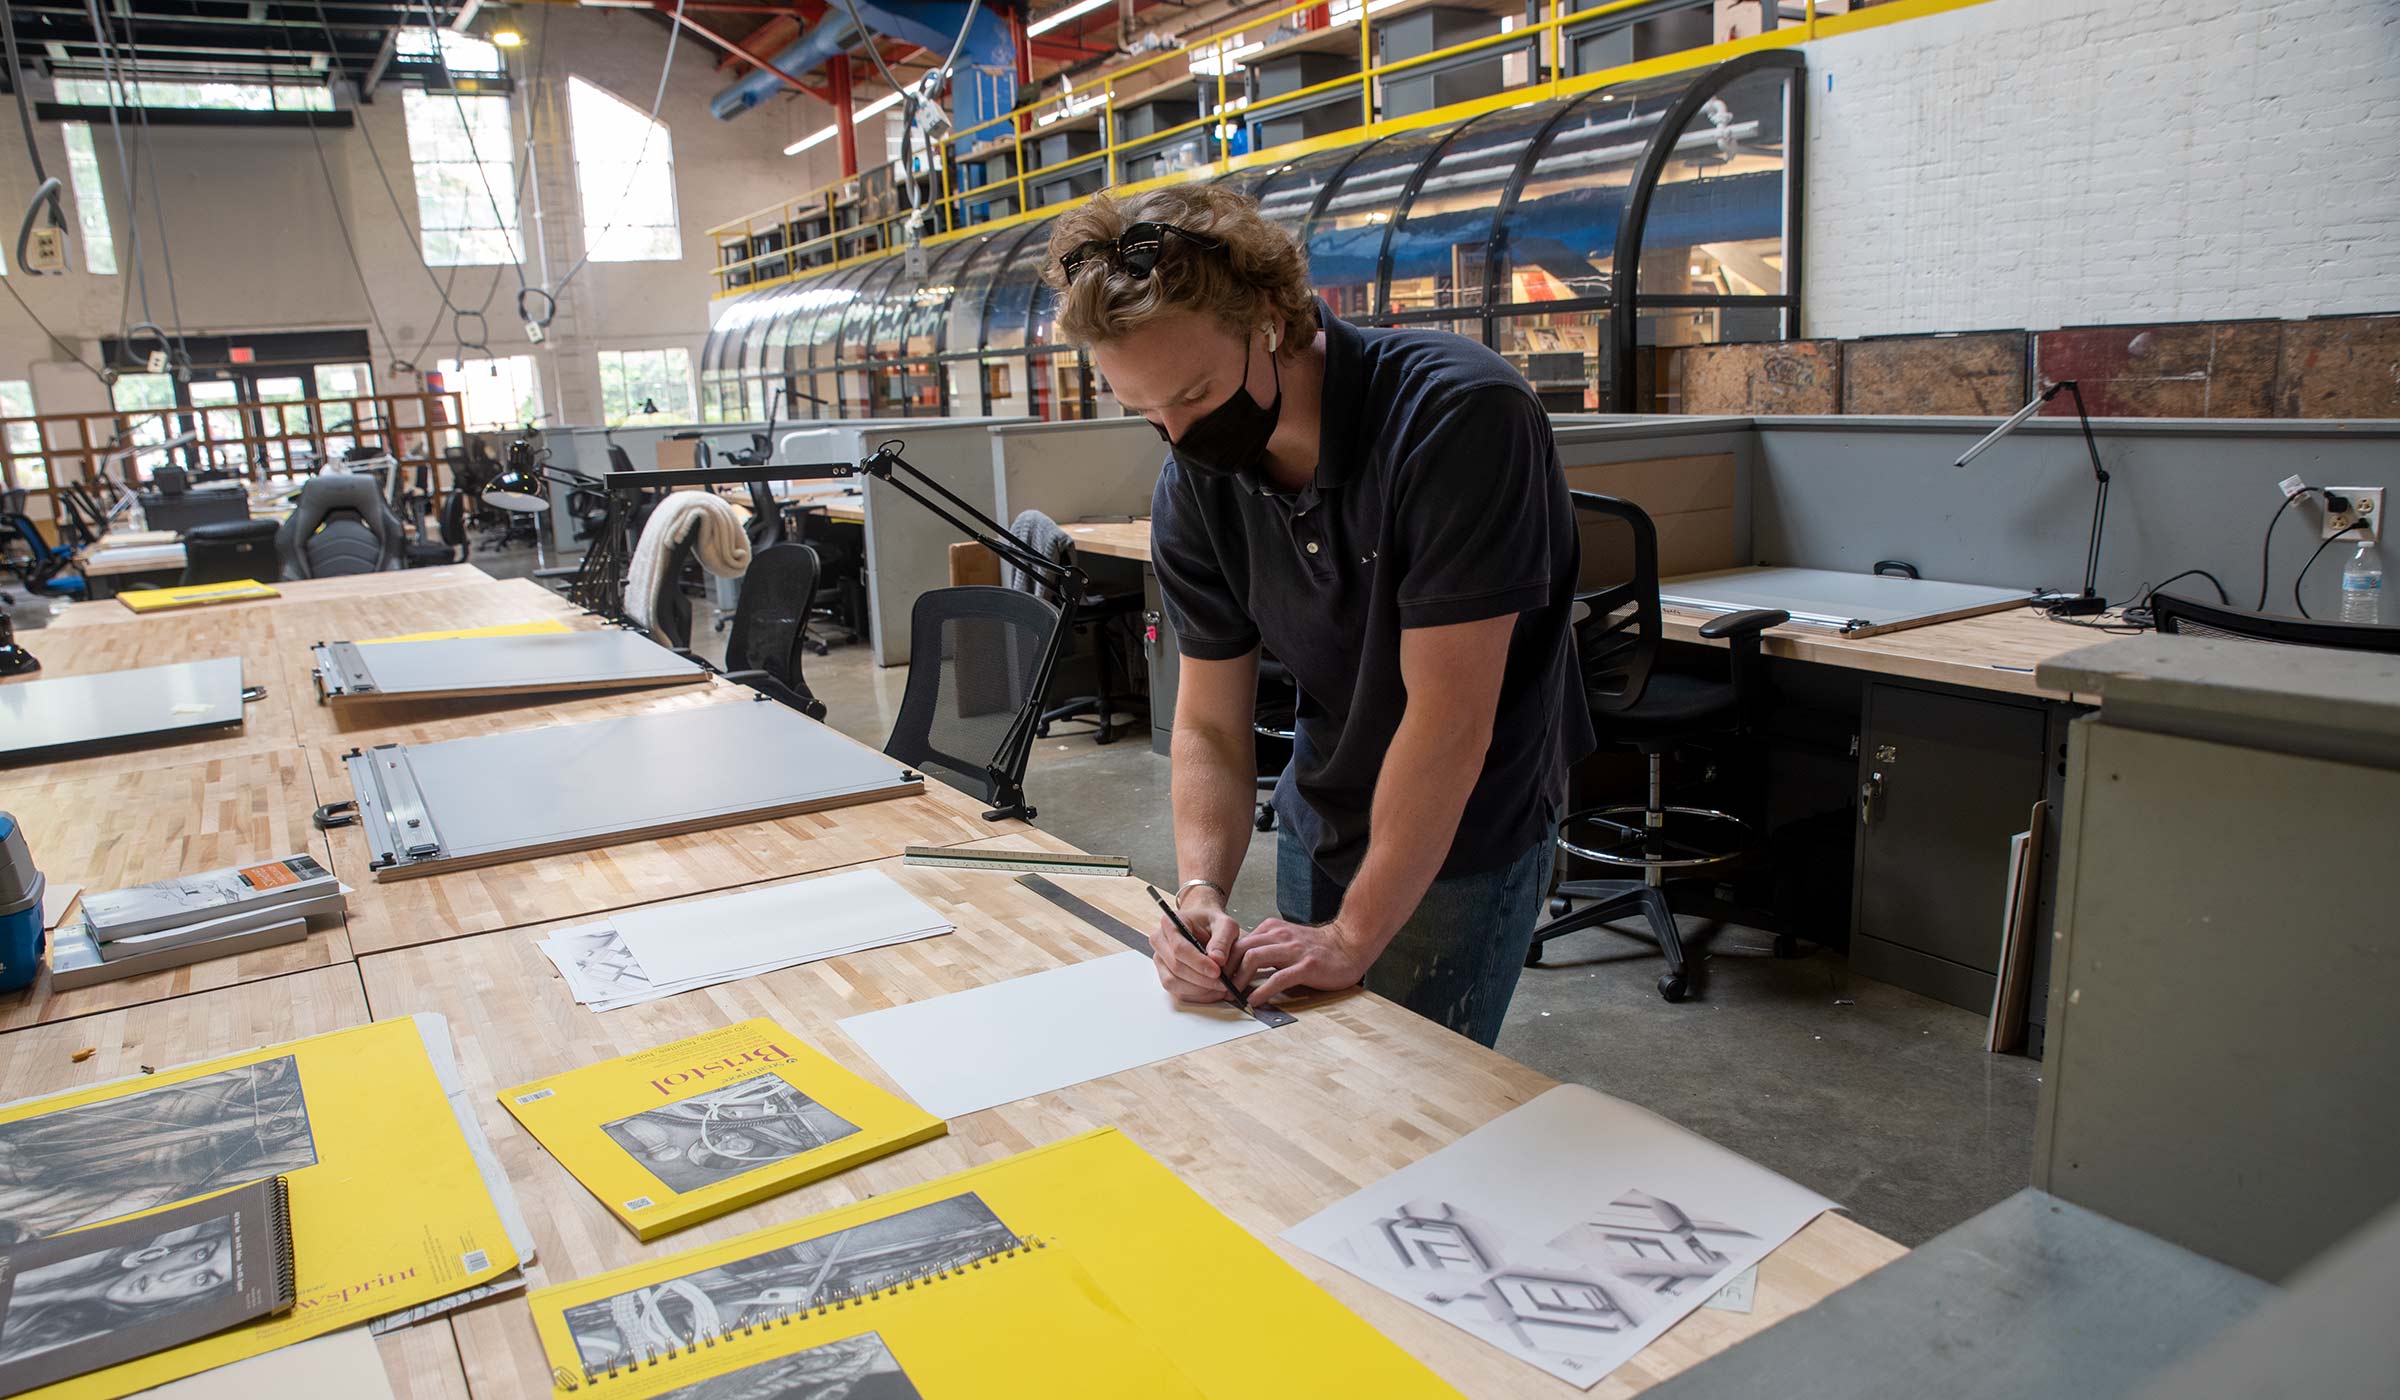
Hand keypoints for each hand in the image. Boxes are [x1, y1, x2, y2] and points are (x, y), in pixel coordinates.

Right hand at [1150, 891, 1242, 1004]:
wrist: (1205, 926)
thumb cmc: (1212, 923)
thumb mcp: (1225, 924)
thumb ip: (1223, 940)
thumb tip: (1217, 960)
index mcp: (1170, 923)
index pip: (1180, 948)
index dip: (1199, 963)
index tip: (1217, 971)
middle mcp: (1160, 941)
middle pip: (1176, 967)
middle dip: (1201, 979)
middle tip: (1223, 983)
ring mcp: (1160, 959)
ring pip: (1173, 982)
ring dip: (1198, 989)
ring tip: (1219, 987)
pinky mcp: (1164, 973)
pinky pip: (1176, 990)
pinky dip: (1195, 994)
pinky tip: (1211, 990)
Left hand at [1230, 917, 1374, 1008]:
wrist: (1350, 944)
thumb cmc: (1318, 947)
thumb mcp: (1287, 940)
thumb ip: (1266, 949)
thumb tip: (1240, 968)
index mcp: (1272, 929)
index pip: (1237, 942)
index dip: (1223, 961)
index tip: (1216, 977)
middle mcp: (1279, 936)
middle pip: (1239, 948)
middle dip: (1225, 970)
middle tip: (1219, 989)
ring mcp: (1292, 950)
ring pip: (1253, 959)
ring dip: (1239, 980)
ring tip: (1234, 996)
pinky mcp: (1306, 965)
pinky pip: (1278, 978)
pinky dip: (1262, 991)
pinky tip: (1255, 1002)